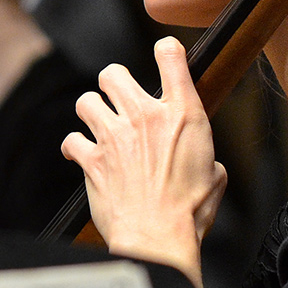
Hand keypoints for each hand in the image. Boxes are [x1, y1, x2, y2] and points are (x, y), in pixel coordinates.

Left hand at [62, 37, 226, 287]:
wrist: (157, 237)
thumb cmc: (190, 211)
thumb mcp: (216, 176)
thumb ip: (208, 158)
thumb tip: (208, 164)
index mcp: (183, 115)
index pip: (170, 57)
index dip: (166, 50)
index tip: (164, 53)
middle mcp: (145, 117)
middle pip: (113, 73)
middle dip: (114, 82)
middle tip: (119, 96)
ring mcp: (114, 136)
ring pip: (86, 101)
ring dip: (92, 110)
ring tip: (99, 121)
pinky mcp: (92, 160)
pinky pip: (71, 140)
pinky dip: (75, 146)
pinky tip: (82, 153)